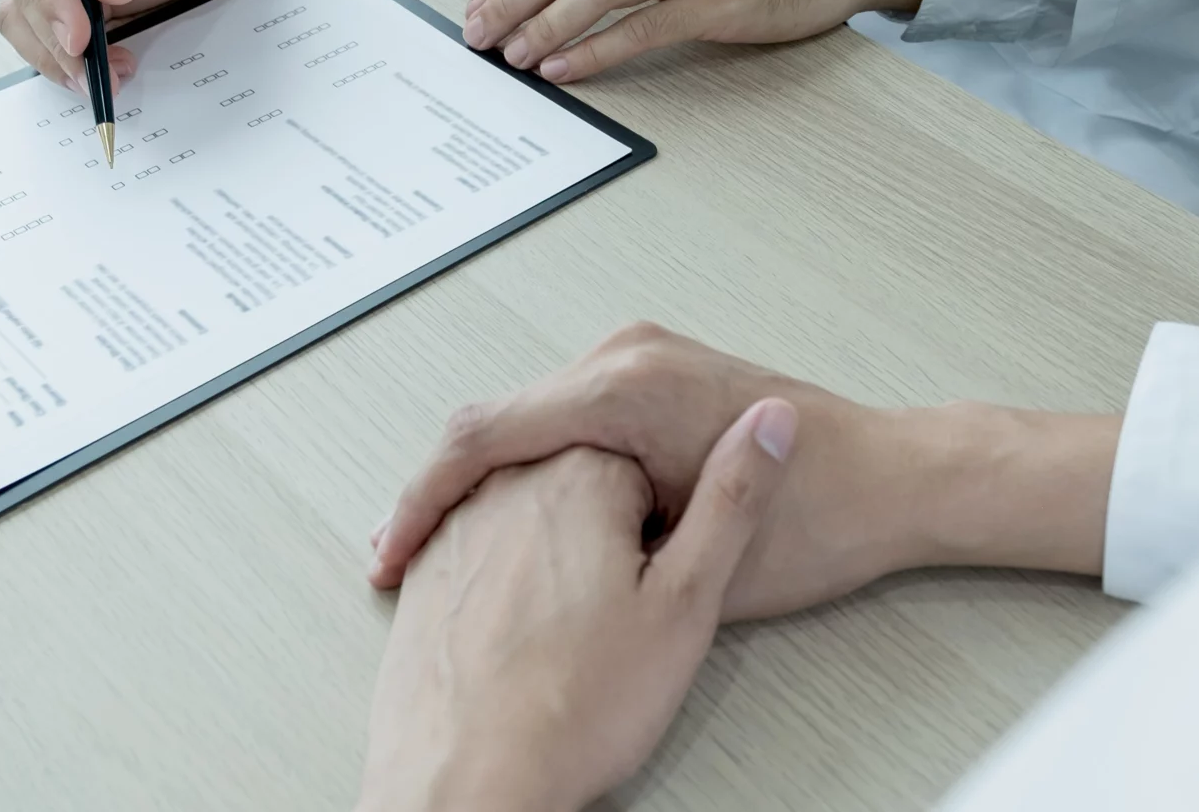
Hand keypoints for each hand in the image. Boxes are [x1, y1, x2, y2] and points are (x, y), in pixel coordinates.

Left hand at [358, 404, 797, 811]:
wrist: (468, 781)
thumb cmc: (574, 708)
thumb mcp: (689, 602)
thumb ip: (732, 498)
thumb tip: (771, 423)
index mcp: (580, 472)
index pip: (646, 451)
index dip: (667, 514)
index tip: (666, 563)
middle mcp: (508, 484)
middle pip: (582, 477)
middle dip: (612, 530)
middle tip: (623, 607)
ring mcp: (458, 525)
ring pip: (530, 514)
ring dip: (560, 555)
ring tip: (577, 631)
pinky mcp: (426, 570)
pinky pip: (482, 550)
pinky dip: (511, 584)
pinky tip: (532, 637)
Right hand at [371, 325, 921, 621]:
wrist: (896, 479)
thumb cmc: (824, 517)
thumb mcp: (695, 560)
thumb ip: (594, 545)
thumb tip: (511, 559)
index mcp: (627, 386)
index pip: (486, 434)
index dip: (425, 500)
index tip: (395, 553)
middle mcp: (628, 354)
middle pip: (496, 420)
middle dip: (441, 491)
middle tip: (399, 562)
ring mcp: (641, 356)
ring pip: (525, 417)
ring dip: (480, 479)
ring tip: (436, 547)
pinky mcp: (654, 372)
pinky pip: (562, 414)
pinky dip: (525, 463)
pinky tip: (504, 514)